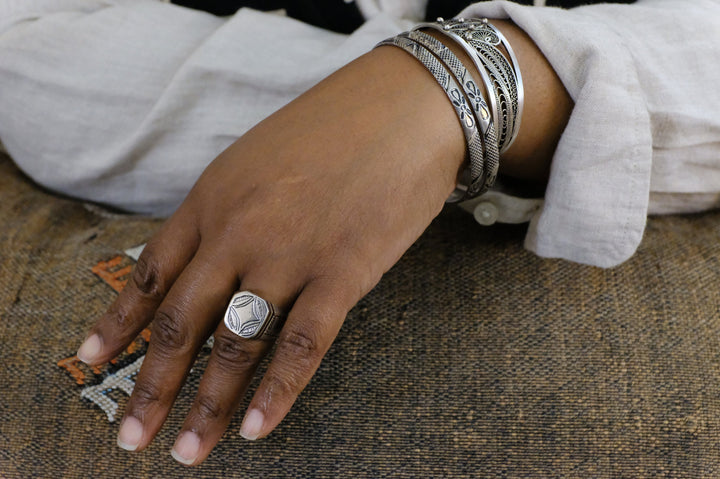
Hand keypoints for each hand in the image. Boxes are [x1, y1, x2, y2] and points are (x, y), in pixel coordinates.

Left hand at [76, 45, 465, 464]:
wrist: (403, 105)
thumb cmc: (333, 129)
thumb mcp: (256, 160)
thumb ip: (226, 211)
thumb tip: (209, 262)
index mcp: (213, 199)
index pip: (149, 274)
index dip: (118, 324)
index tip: (92, 364)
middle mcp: (238, 230)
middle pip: (182, 320)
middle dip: (152, 385)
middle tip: (131, 436)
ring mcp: (289, 253)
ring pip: (235, 343)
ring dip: (206, 404)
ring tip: (187, 451)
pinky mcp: (343, 272)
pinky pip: (301, 345)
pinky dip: (277, 393)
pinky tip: (256, 429)